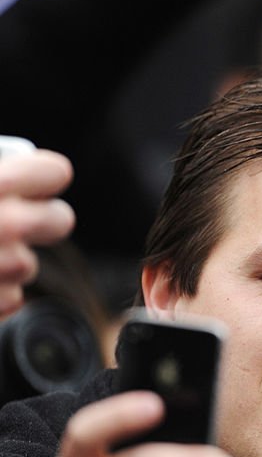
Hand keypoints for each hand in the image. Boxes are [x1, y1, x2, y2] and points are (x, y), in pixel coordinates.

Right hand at [0, 149, 74, 317]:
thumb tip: (16, 159)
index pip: (56, 172)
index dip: (40, 179)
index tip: (31, 184)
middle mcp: (6, 223)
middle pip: (61, 220)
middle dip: (38, 223)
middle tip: (10, 222)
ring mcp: (6, 266)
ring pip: (28, 264)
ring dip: (3, 263)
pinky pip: (11, 297)